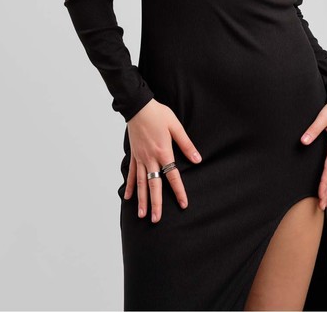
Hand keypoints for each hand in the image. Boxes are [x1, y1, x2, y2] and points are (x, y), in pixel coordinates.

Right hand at [124, 98, 202, 222]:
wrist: (138, 106)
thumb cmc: (158, 114)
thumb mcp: (176, 126)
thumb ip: (186, 144)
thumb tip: (197, 159)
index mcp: (163, 152)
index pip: (173, 176)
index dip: (179, 191)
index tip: (183, 204)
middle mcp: (150, 158)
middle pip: (154, 185)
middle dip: (155, 203)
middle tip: (156, 220)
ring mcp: (140, 158)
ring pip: (141, 183)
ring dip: (142, 200)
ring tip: (142, 215)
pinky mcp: (134, 155)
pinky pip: (131, 173)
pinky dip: (130, 186)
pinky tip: (128, 197)